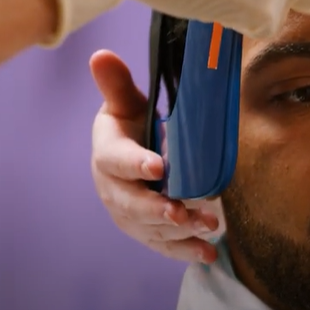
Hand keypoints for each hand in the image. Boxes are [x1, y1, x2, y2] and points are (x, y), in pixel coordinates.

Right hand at [90, 49, 219, 263]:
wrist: (126, 156)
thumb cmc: (129, 125)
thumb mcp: (124, 102)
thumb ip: (116, 84)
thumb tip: (101, 54)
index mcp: (107, 154)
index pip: (117, 160)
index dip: (136, 163)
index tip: (158, 165)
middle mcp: (114, 189)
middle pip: (132, 203)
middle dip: (157, 209)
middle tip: (181, 211)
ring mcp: (129, 214)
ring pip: (151, 228)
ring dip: (179, 232)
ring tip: (208, 228)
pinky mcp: (145, 231)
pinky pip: (163, 245)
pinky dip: (185, 252)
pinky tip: (208, 254)